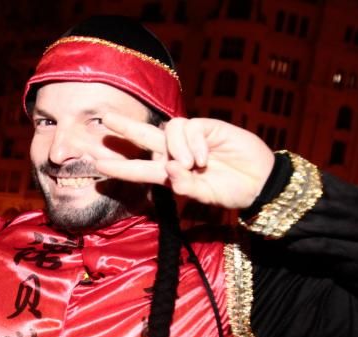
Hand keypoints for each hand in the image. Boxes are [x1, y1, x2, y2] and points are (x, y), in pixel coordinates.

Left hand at [95, 113, 275, 209]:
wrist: (260, 181)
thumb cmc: (231, 191)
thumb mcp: (205, 196)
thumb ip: (186, 186)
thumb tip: (169, 169)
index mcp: (170, 173)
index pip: (139, 168)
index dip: (120, 166)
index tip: (98, 166)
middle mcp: (176, 153)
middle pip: (145, 136)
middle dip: (125, 128)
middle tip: (105, 119)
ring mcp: (191, 139)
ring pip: (169, 130)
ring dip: (176, 148)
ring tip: (193, 164)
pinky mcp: (207, 127)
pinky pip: (189, 128)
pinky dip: (193, 143)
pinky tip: (205, 156)